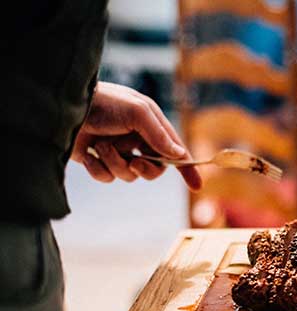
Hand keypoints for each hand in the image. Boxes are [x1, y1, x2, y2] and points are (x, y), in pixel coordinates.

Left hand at [71, 82, 201, 190]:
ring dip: (114, 163)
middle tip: (134, 162)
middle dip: (144, 168)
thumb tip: (179, 155)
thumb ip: (159, 135)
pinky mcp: (98, 160)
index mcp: (151, 126)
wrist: (64, 107)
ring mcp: (117, 151)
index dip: (187, 168)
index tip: (196, 185)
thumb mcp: (137, 113)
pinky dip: (97, 167)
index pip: (175, 150)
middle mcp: (136, 139)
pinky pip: (107, 177)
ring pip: (128, 175)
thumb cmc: (104, 103)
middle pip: (154, 169)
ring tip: (100, 146)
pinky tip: (87, 153)